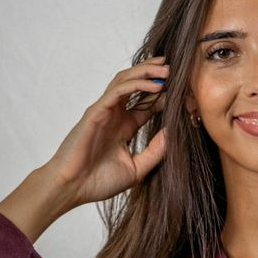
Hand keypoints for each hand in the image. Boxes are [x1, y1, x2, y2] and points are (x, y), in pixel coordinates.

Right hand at [42, 56, 168, 206]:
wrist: (73, 189)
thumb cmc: (99, 182)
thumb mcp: (137, 169)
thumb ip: (155, 151)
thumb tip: (174, 133)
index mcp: (124, 127)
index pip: (146, 104)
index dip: (164, 96)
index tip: (184, 93)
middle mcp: (115, 115)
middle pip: (136, 85)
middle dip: (155, 74)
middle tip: (175, 68)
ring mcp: (104, 111)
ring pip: (126, 80)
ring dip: (146, 72)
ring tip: (166, 69)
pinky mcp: (96, 112)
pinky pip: (118, 91)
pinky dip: (137, 85)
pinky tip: (155, 85)